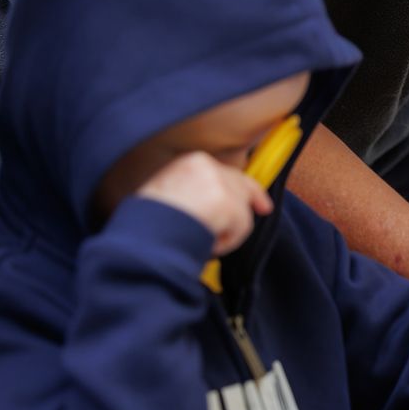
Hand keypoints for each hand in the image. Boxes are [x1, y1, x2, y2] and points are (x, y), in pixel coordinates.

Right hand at [137, 151, 271, 255]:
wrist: (144, 232)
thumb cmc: (146, 222)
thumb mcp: (165, 195)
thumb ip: (192, 193)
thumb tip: (211, 205)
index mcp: (188, 163)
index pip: (222, 171)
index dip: (239, 184)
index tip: (253, 194)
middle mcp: (206, 167)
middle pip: (240, 182)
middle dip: (252, 196)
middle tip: (264, 208)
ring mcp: (219, 184)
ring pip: (241, 208)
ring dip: (229, 229)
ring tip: (206, 241)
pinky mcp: (229, 204)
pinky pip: (242, 227)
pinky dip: (229, 241)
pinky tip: (211, 246)